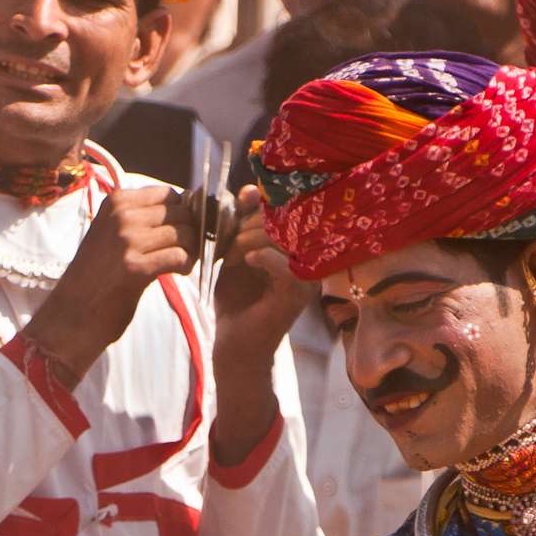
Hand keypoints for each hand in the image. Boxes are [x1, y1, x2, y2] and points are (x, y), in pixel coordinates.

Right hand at [21, 186, 196, 376]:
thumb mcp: (112, 233)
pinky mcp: (136, 268)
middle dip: (191, 232)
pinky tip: (177, 273)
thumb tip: (187, 206)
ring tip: (180, 264)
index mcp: (115, 202)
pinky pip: (180, 256)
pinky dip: (186, 266)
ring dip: (191, 251)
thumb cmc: (96, 276)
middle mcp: (120, 215)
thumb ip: (141, 218)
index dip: (183, 213)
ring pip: (184, 233)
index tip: (181, 232)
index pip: (169, 194)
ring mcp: (127, 240)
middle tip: (185, 251)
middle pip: (181, 212)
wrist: (70, 314)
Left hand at [209, 186, 299, 467]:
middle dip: (250, 222)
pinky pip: (289, 266)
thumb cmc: (237, 300)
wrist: (235, 346)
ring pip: (286, 238)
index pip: (288, 207)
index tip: (236, 210)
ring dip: (252, 239)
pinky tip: (248, 261)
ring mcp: (307, 277)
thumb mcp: (234, 254)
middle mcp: (308, 258)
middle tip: (228, 239)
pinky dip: (265, 257)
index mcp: (295, 246)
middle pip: (286, 218)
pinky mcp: (298, 296)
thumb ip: (242, 223)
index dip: (261, 204)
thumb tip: (250, 189)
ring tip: (231, 255)